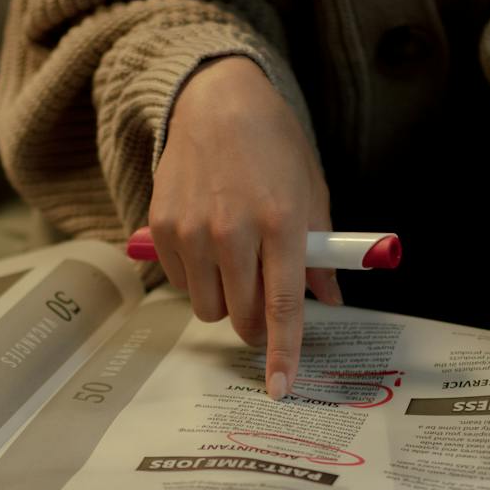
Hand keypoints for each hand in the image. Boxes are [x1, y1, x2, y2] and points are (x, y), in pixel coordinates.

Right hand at [149, 56, 340, 398]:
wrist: (216, 102)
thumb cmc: (273, 147)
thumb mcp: (311, 192)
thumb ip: (320, 253)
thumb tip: (328, 301)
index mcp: (282, 222)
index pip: (282, 306)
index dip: (283, 353)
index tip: (281, 387)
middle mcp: (233, 230)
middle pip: (240, 317)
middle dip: (254, 324)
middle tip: (262, 302)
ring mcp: (192, 230)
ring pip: (208, 307)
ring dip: (224, 299)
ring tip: (234, 261)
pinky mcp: (161, 227)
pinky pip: (182, 282)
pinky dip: (197, 277)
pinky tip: (207, 243)